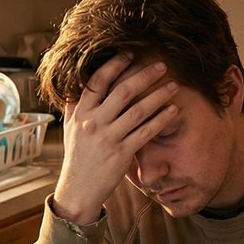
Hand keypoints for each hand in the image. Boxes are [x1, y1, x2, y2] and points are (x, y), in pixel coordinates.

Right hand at [50, 52, 179, 223]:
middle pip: (123, 92)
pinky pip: (146, 132)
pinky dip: (161, 120)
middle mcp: (94, 123)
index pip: (98, 81)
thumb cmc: (77, 157)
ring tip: (174, 86)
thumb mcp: (70, 129)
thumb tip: (75, 85)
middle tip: (161, 66)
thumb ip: (73, 106)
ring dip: (158, 96)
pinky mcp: (122, 153)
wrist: (79, 189)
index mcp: (81, 113)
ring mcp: (108, 138)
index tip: (131, 54)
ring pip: (138, 111)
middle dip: (144, 75)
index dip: (115, 65)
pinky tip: (173, 111)